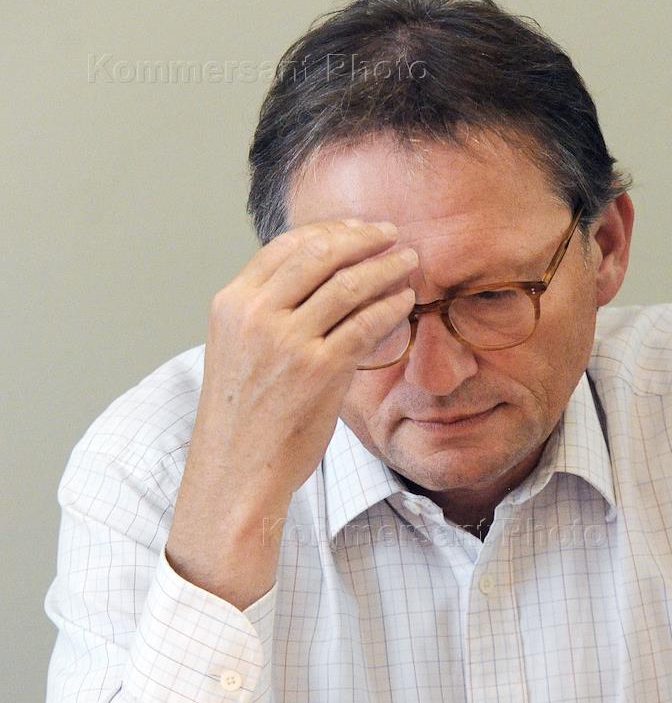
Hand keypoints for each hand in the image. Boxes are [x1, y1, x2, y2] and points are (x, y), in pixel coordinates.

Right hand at [166, 218, 416, 607]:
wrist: (236, 473)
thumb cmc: (243, 419)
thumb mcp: (240, 351)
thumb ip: (268, 314)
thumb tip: (321, 283)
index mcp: (232, 303)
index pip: (286, 245)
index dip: (330, 230)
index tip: (359, 230)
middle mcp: (256, 314)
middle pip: (320, 253)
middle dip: (363, 238)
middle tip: (392, 235)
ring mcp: (287, 342)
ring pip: (348, 284)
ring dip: (385, 267)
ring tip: (408, 262)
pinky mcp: (318, 370)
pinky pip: (365, 324)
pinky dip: (390, 306)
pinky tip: (405, 301)